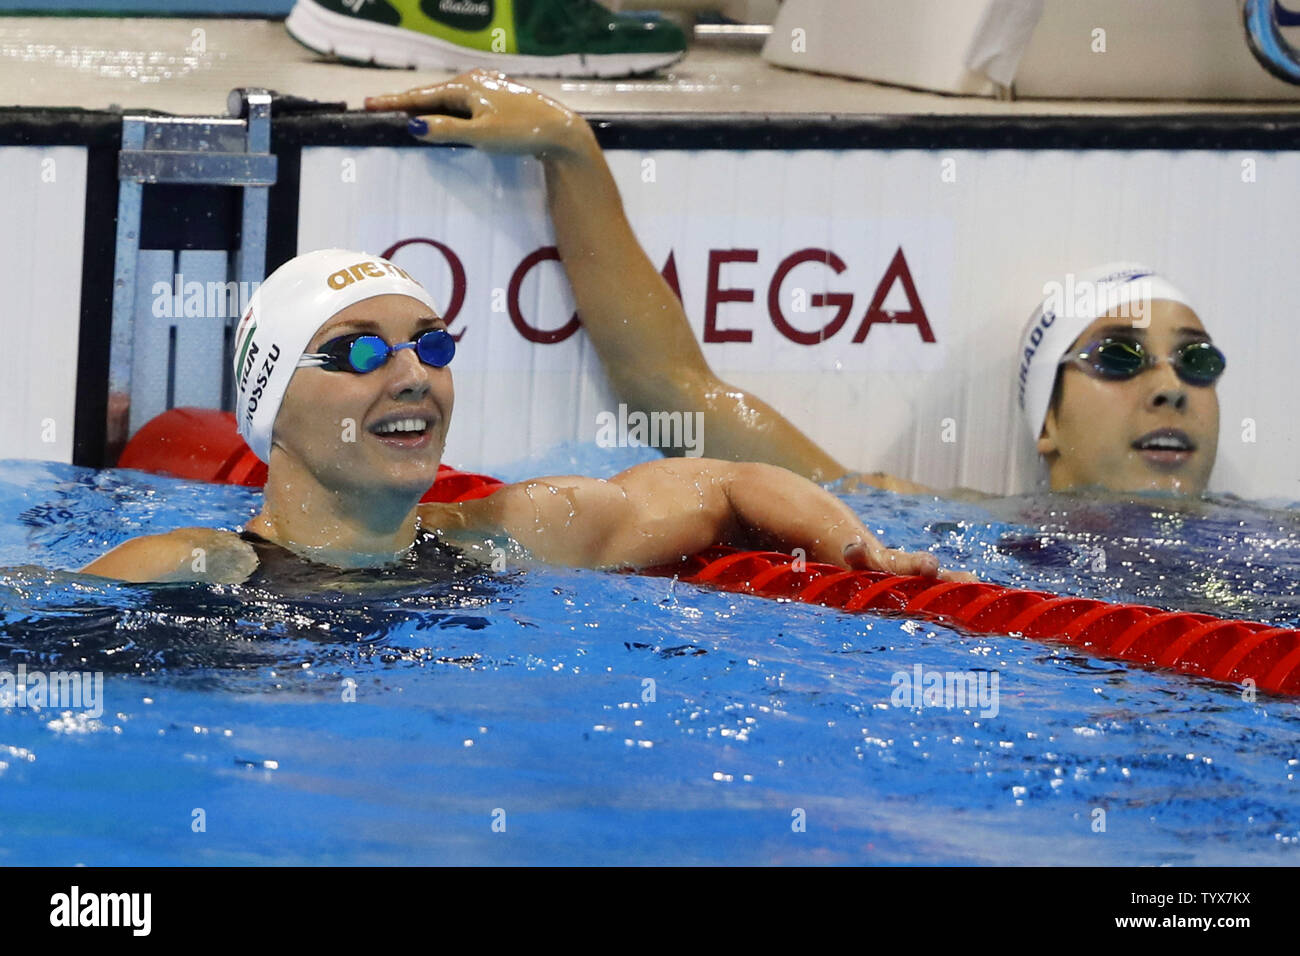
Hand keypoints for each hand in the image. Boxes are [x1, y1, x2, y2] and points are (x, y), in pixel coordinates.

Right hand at [364, 69, 593, 157]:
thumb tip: (415, 125)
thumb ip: (447, 130)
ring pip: (450, 99)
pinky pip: (465, 104)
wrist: (560, 132)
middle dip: (407, 103)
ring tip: (404, 114)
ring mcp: (489, 88)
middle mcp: (475, 81)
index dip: (395, 102)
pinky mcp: (499, 99)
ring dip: (428, 106)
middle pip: (434, 94)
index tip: (369, 104)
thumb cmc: (521, 132)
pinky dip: (448, 110)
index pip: (422, 96)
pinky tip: (445, 117)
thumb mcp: (480, 135)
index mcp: (467, 86)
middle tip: (380, 108)